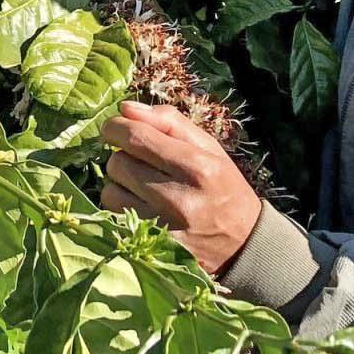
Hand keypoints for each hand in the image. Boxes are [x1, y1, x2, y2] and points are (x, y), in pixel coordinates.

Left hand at [99, 100, 260, 276]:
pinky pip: (113, 216)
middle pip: (118, 163)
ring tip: (143, 186)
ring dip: (119, 183)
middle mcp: (178, 197)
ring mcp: (162, 226)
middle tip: (140, 161)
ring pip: (110, 191)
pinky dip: (121, 206)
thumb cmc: (223, 188)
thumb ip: (169, 122)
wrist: (243, 244)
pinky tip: (142, 206)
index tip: (115, 128)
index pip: (136, 137)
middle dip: (122, 155)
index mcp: (196, 166)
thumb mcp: (209, 148)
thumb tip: (125, 108)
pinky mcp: (151, 245)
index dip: (116, 127)